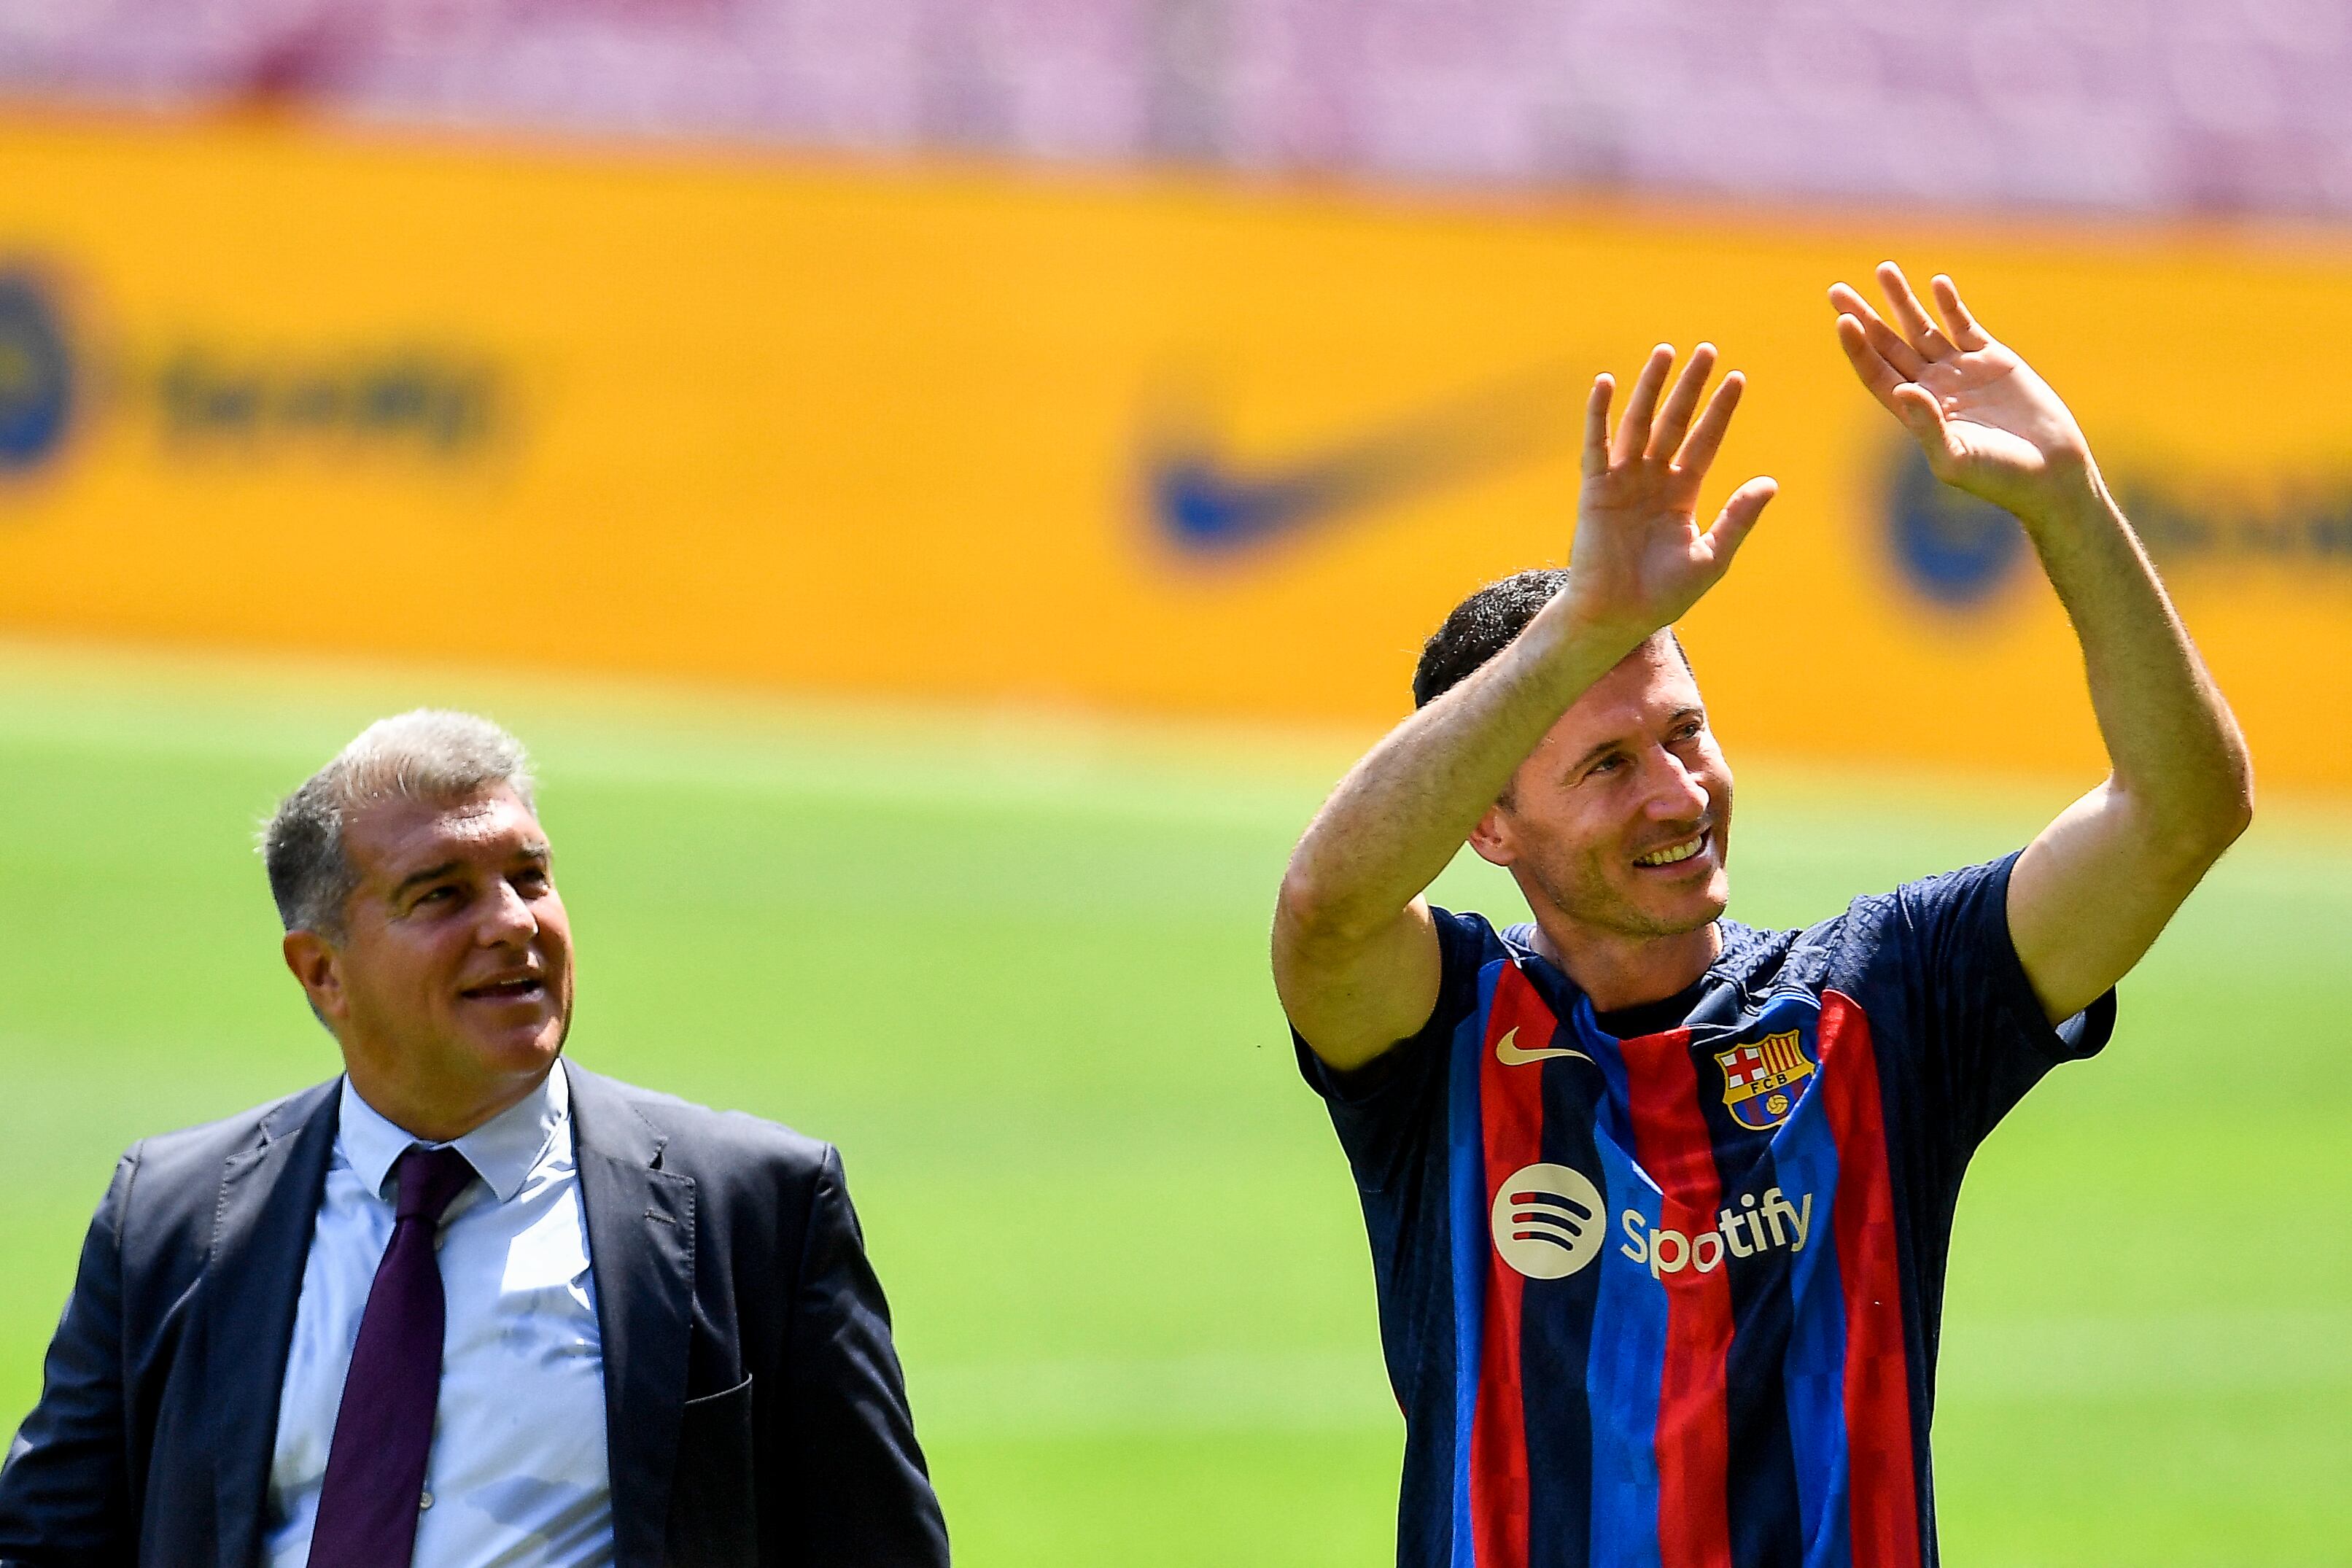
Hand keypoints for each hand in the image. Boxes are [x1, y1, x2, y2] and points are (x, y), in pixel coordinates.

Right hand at [1558, 343, 1777, 645]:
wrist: (1617, 616)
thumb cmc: (1663, 595)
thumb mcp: (1711, 556)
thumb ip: (1738, 518)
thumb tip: (1770, 482)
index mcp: (1682, 494)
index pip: (1705, 441)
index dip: (1720, 411)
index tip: (1737, 379)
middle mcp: (1653, 480)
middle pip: (1675, 422)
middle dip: (1691, 387)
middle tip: (1707, 351)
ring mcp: (1623, 481)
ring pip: (1639, 423)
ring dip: (1651, 387)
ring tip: (1665, 352)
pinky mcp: (1595, 488)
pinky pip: (1597, 445)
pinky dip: (1600, 414)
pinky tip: (1606, 383)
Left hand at [1830, 263, 2096, 524]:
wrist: (2050, 472)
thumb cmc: (1999, 476)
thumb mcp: (1956, 458)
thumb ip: (1926, 427)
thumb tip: (1902, 391)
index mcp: (1914, 413)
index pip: (1877, 373)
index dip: (1858, 348)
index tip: (1843, 321)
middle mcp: (1932, 388)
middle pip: (1889, 345)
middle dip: (1864, 317)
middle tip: (1836, 290)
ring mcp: (1961, 371)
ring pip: (1923, 327)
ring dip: (1901, 300)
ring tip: (1883, 269)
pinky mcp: (1993, 359)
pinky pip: (1965, 326)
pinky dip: (1951, 305)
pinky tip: (1936, 283)